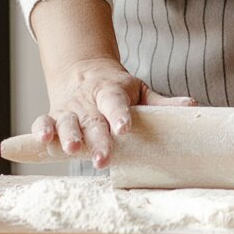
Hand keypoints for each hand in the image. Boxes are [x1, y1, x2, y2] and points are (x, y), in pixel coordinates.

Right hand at [31, 56, 195, 167]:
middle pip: (92, 120)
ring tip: (71, 150)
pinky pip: (44, 122)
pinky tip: (43, 141)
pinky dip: (41, 130)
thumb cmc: (119, 90)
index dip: (120, 115)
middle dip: (96, 139)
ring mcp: (70, 110)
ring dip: (67, 136)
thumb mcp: (140, 91)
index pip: (116, 103)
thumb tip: (192, 106)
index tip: (125, 128)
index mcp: (112, 92)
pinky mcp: (54, 117)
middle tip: (102, 159)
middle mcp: (89, 102)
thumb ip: (162, 103)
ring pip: (66, 122)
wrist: (84, 74)